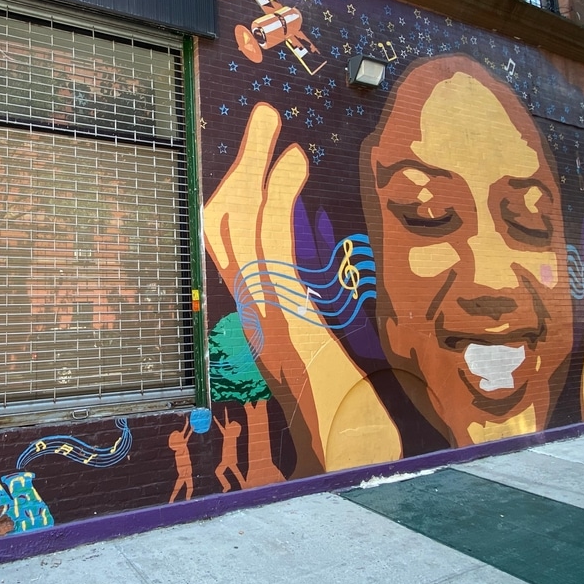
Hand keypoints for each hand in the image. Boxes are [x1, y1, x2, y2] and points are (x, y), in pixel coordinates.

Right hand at [204, 104, 398, 471]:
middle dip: (243, 167)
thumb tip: (336, 282)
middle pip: (227, 227)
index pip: (238, 246)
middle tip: (267, 119)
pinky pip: (269, 250)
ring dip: (254, 168)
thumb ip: (330, 317)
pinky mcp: (286, 325)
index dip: (246, 193)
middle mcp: (256, 316)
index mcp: (267, 320)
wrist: (350, 464)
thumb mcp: (340, 356)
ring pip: (238, 229)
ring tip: (274, 124)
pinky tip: (296, 162)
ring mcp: (265, 321)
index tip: (272, 153)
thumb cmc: (356, 419)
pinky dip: (277, 197)